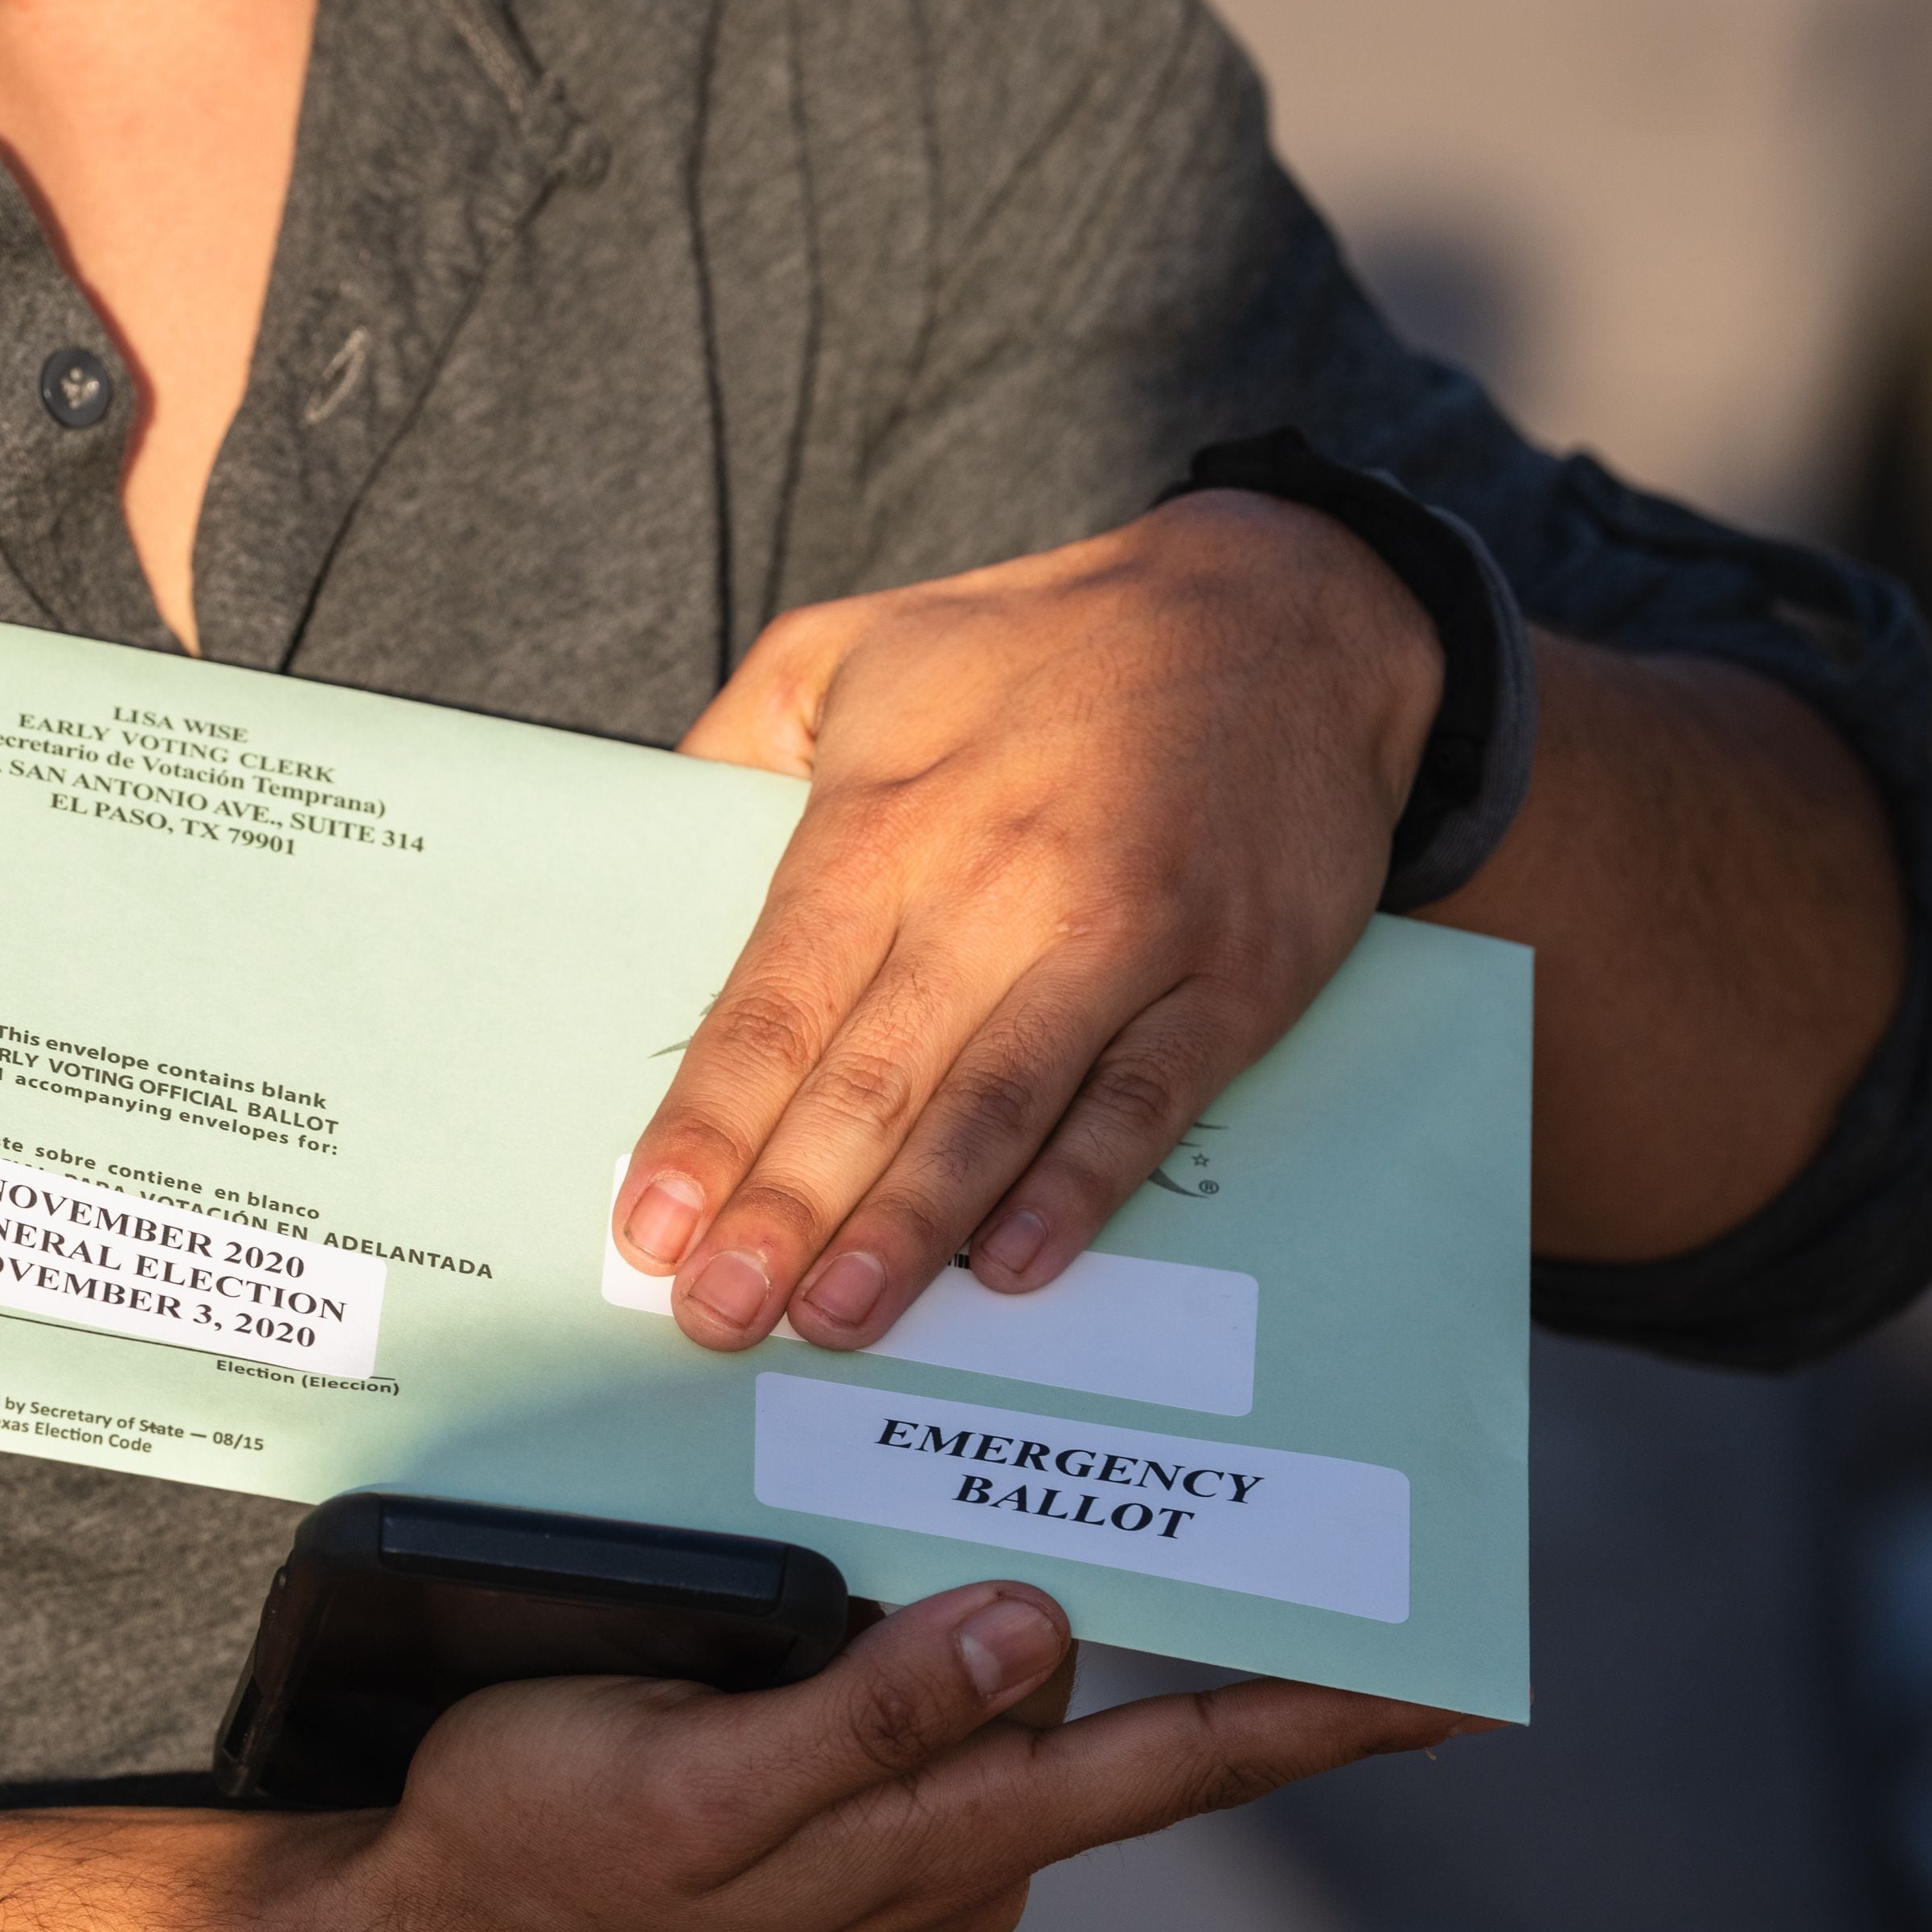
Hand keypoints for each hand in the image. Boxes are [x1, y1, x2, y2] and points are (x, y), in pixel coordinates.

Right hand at [245, 1582, 1473, 1931]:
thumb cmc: (547, 1856)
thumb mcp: (695, 1783)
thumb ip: (867, 1714)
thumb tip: (1029, 1628)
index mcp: (942, 1847)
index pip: (1172, 1767)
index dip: (1317, 1721)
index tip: (1455, 1682)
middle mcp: (954, 1844)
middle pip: (1125, 1713)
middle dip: (1225, 1614)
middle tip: (1324, 1487)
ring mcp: (898, 1828)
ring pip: (1024, 1685)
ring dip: (1074, 1589)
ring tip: (1139, 1458)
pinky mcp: (836, 1793)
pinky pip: (942, 1690)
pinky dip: (966, 1617)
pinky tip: (958, 1540)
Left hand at [612, 494, 1440, 1349]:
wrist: (1284, 612)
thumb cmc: (1043, 646)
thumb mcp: (851, 645)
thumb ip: (736, 745)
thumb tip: (651, 843)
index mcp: (888, 817)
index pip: (774, 1003)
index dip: (707, 1126)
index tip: (647, 1227)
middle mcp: (998, 883)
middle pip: (869, 1076)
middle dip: (783, 1210)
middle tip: (715, 1317)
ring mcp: (1125, 936)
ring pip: (995, 1107)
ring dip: (910, 1227)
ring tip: (834, 1319)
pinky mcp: (1234, 979)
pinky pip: (1144, 1103)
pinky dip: (1079, 1188)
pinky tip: (1014, 1266)